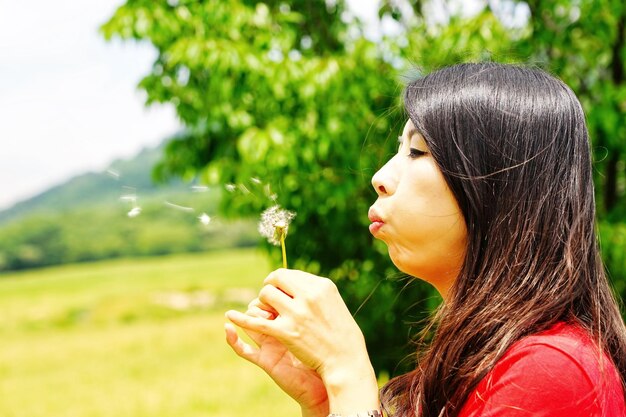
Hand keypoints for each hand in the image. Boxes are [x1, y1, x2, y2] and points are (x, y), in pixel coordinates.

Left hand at [225, 269, 378, 414]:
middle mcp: (309, 296)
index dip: (282, 282)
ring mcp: (296, 314)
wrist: (346, 362)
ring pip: (266, 296)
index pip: (290, 274)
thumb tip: (295, 282)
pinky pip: (257, 322)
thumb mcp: (334, 304)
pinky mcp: (285, 333)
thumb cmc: (342, 334)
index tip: (281, 290)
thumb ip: (315, 292)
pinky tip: (230, 316)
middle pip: (276, 280)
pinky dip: (241, 319)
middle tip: (271, 299)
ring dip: (263, 303)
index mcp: (322, 286)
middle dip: (270, 288)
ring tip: (269, 313)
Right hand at [225, 299, 328, 415]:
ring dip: (253, 314)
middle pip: (260, 305)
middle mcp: (277, 329)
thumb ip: (310, 306)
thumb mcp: (321, 321)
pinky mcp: (265, 360)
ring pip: (251, 321)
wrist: (334, 376)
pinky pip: (243, 350)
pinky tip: (227, 327)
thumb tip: (308, 286)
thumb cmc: (330, 347)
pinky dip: (232, 339)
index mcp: (289, 317)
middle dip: (265, 298)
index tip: (289, 289)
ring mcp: (269, 344)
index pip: (275, 296)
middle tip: (277, 303)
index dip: (277, 288)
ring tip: (266, 316)